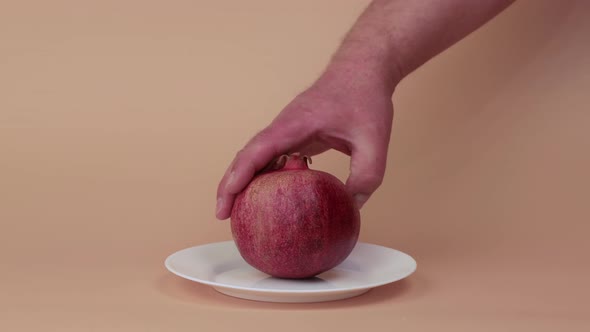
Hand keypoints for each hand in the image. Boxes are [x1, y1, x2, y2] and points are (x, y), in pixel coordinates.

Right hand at [215, 64, 395, 219]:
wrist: (363, 69)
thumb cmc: (365, 97)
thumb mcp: (374, 140)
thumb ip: (367, 175)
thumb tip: (351, 208)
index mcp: (294, 125)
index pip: (257, 151)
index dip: (238, 177)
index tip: (226, 202)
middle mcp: (283, 128)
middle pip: (245, 156)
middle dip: (230, 185)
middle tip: (222, 215)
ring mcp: (286, 131)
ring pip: (255, 158)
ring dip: (244, 182)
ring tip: (239, 212)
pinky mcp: (295, 136)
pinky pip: (272, 158)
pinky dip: (263, 177)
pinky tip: (268, 197)